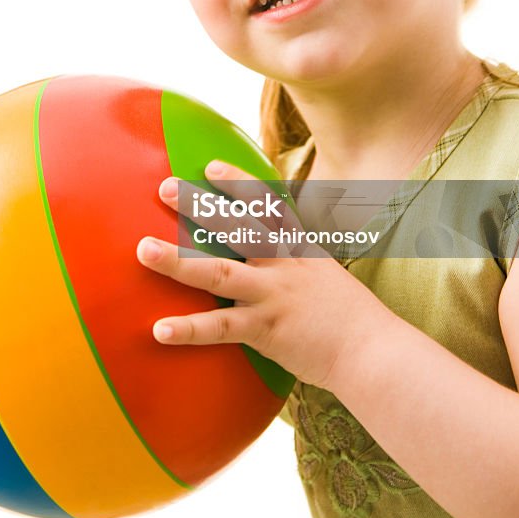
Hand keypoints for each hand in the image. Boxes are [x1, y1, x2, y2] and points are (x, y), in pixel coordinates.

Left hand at [137, 161, 391, 388]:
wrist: (375, 351)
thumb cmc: (352, 321)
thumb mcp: (326, 280)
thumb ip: (297, 270)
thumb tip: (273, 269)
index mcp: (299, 250)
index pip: (267, 205)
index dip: (238, 183)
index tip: (210, 166)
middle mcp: (284, 264)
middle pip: (236, 226)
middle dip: (199, 205)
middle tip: (164, 187)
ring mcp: (274, 294)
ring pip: (219, 271)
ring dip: (178, 260)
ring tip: (143, 249)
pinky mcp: (267, 329)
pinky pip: (221, 328)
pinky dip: (189, 329)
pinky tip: (159, 329)